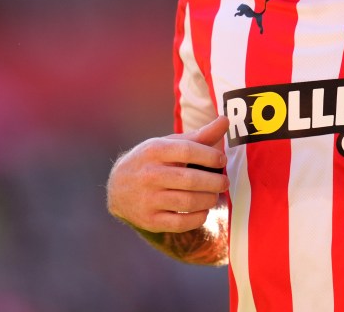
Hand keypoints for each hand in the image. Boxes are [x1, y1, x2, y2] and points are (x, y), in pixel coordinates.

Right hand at [107, 116, 229, 233]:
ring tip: (214, 195)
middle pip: (190, 179)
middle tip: (224, 182)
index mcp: (154, 151)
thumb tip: (225, 120)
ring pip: (188, 202)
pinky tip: (203, 210)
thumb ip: (200, 136)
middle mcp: (148, 175)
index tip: (221, 160)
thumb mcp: (169, 144)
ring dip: (209, 199)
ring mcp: (147, 199)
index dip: (210, 156)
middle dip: (215, 182)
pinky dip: (198, 218)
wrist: (117, 187)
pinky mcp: (149, 220)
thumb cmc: (152, 161)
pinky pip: (181, 223)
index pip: (188, 151)